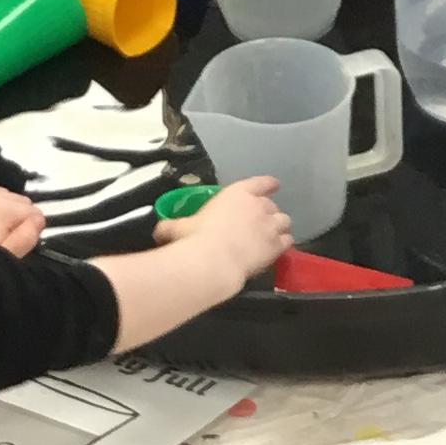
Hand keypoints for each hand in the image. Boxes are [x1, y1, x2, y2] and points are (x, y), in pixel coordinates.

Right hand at [156, 176, 290, 288]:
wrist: (215, 261)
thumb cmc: (195, 239)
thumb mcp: (178, 228)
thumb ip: (171, 227)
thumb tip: (158, 231)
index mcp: (237, 194)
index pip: (260, 183)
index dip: (267, 184)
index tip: (273, 185)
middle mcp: (258, 206)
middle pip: (272, 205)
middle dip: (268, 212)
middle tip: (260, 222)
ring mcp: (270, 225)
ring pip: (284, 221)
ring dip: (279, 227)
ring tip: (273, 234)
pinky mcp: (276, 246)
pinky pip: (288, 241)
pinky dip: (284, 243)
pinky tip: (278, 249)